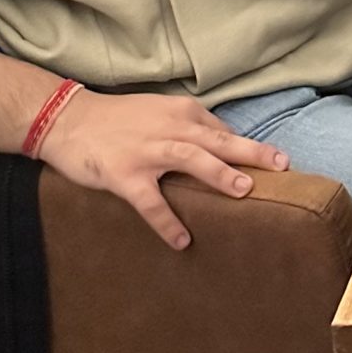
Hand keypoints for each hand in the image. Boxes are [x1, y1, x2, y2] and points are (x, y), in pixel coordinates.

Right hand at [40, 88, 288, 250]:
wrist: (69, 119)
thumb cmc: (119, 118)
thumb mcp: (160, 111)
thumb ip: (190, 126)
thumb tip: (224, 145)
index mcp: (182, 112)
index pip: (222, 130)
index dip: (249, 147)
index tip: (276, 162)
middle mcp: (170, 128)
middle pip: (218, 140)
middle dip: (253, 152)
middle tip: (283, 165)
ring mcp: (147, 151)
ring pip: (191, 159)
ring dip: (220, 174)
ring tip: (246, 191)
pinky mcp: (124, 175)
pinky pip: (150, 202)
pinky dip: (167, 221)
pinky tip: (182, 240)